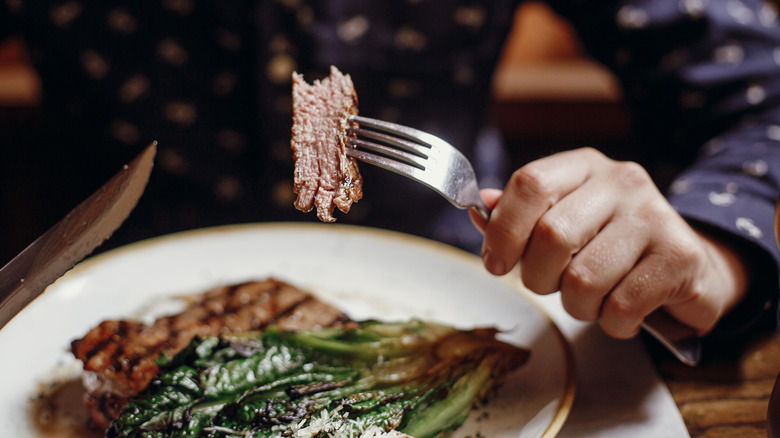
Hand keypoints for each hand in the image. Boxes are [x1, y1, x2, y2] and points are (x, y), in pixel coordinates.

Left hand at [470, 148, 749, 338]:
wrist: (689, 268)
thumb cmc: (610, 247)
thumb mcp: (563, 221)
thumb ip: (520, 217)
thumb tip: (480, 208)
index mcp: (583, 167)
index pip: (529, 183)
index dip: (502, 230)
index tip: (496, 263)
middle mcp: (621, 182)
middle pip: (551, 236)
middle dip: (539, 278)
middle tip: (553, 285)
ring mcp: (654, 216)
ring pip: (582, 280)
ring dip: (578, 307)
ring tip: (595, 299)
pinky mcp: (680, 256)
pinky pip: (620, 307)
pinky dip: (613, 323)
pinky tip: (624, 310)